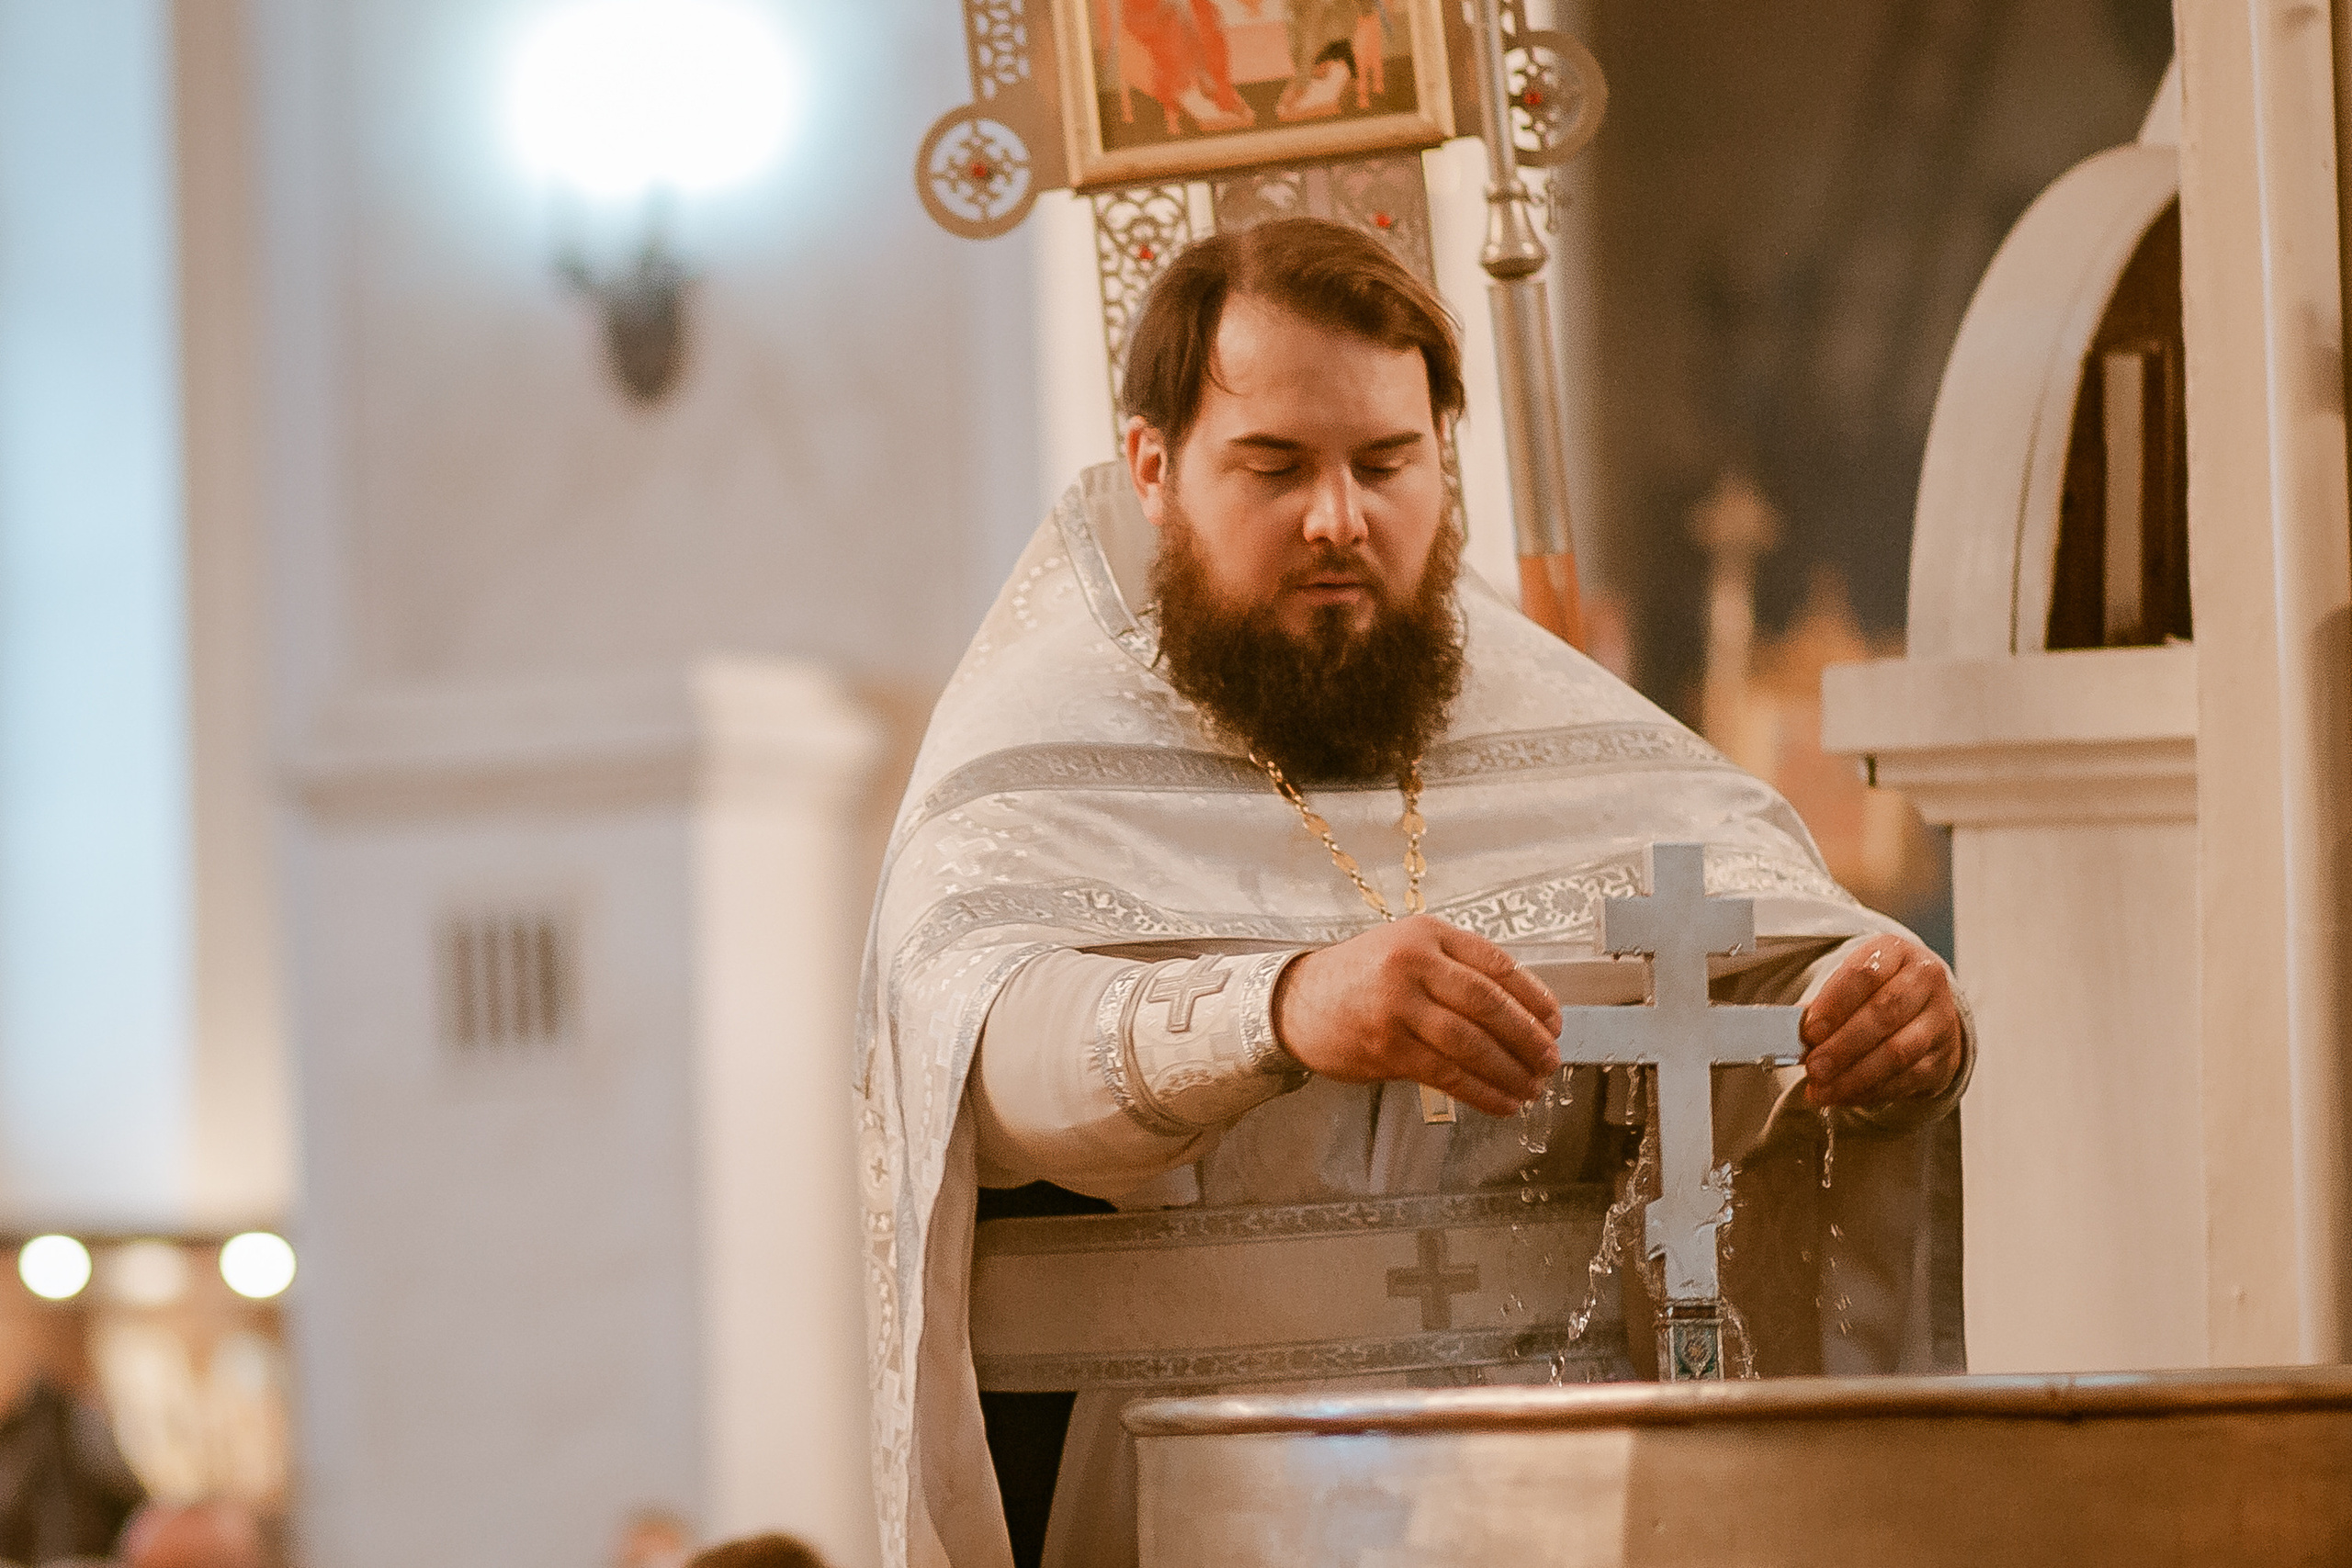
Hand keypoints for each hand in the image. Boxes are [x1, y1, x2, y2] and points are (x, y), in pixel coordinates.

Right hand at [1272, 915, 1561, 1117]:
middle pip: (1489, 1004)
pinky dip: (1482, 1092)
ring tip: (1531, 1087)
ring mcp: (1397, 1005)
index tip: (1555, 1022)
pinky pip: (1447, 1074)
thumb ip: (1458, 970)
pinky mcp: (1386, 1046)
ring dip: (1509, 1070)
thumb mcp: (1409, 951)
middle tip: (1550, 1059)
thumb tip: (1523, 1016)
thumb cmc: (1361, 978)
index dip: (1534, 997)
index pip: (1497, 964)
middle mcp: (1412, 963)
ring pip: (1471, 1043)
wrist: (1296, 1001)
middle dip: (1528, 1038)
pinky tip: (1503, 1102)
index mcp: (1427, 933)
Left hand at [1799, 935, 1963, 1106]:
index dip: (1835, 1004)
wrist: (1926, 1009)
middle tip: (1813, 1067)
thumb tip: (1795, 1032)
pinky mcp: (1944, 1056)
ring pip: (1898, 1051)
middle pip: (1884, 1013)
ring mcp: (1940, 1019)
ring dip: (1855, 1075)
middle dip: (1843, 1045)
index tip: (1809, 1031)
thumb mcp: (1851, 985)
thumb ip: (1824, 1006)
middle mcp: (1925, 980)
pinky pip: (1906, 1078)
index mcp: (1896, 952)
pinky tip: (1844, 1096)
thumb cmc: (1877, 993)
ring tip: (1823, 1089)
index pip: (1865, 974)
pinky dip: (1870, 1091)